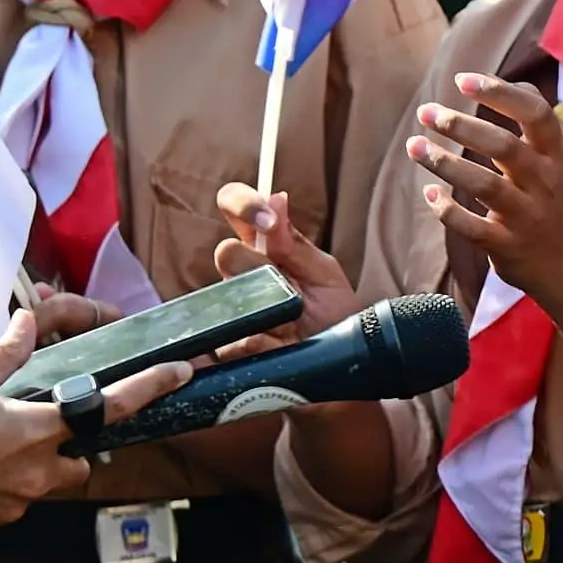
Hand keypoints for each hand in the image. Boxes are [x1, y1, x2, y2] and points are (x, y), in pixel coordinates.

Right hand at [0, 312, 191, 532]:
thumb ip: (5, 356)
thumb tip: (28, 323)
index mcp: (35, 431)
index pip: (110, 408)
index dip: (150, 389)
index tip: (179, 373)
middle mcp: (36, 472)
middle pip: (82, 458)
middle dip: (73, 444)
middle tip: (40, 425)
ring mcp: (17, 502)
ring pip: (50, 482)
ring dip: (39, 465)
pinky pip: (18, 501)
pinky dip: (9, 485)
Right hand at [212, 186, 363, 338]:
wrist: (338, 362)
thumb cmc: (333, 314)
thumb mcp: (325, 275)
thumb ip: (296, 244)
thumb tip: (276, 200)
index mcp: (264, 246)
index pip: (235, 205)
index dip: (241, 203)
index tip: (266, 221)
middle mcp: (241, 273)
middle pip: (227, 252)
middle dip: (262, 269)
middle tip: (292, 290)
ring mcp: (228, 307)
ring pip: (228, 294)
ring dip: (270, 309)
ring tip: (293, 323)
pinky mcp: (224, 344)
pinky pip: (233, 337)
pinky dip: (265, 341)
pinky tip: (281, 344)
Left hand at [412, 73, 562, 288]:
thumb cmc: (550, 199)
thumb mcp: (553, 159)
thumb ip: (532, 124)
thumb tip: (505, 82)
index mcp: (554, 155)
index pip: (537, 114)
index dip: (501, 93)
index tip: (462, 80)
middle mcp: (545, 182)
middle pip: (506, 147)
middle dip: (463, 126)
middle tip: (427, 112)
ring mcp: (527, 215)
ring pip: (487, 186)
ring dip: (447, 164)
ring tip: (415, 147)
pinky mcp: (507, 245)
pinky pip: (474, 228)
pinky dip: (448, 211)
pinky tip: (430, 194)